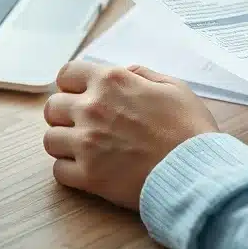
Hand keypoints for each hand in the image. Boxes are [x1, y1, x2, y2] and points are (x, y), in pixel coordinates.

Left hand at [42, 60, 218, 209]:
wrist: (197, 171)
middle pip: (52, 108)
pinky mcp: (88, 176)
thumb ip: (143, 75)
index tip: (80, 94)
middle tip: (82, 124)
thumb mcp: (174, 87)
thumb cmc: (190, 129)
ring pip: (50, 140)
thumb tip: (126, 72)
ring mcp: (87, 143)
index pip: (67, 74)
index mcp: (112, 82)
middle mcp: (92, 109)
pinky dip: (69, 171)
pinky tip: (87, 169)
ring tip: (84, 148)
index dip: (72, 84)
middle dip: (65, 114)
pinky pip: (59, 171)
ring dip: (65, 143)